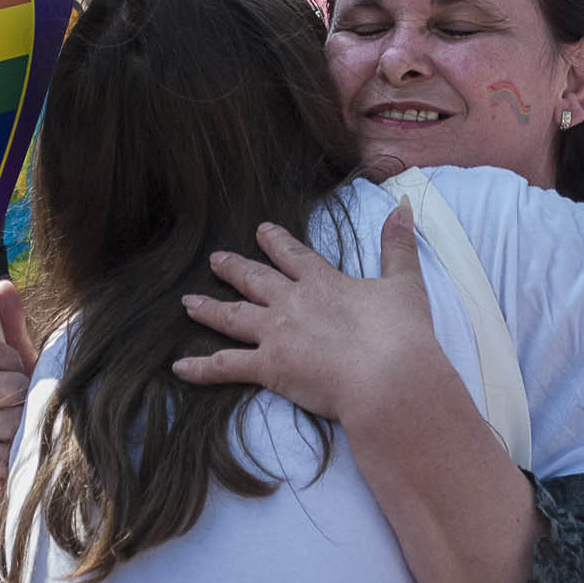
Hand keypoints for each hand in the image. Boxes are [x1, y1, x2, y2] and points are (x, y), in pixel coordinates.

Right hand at [0, 280, 36, 510]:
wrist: (20, 461)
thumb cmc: (18, 404)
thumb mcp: (18, 362)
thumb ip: (10, 325)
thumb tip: (1, 284)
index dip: (3, 355)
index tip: (10, 365)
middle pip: (1, 381)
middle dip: (21, 393)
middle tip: (16, 404)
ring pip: (7, 415)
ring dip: (23, 422)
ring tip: (17, 429)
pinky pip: (6, 446)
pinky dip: (18, 449)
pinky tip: (11, 452)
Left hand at [173, 199, 442, 426]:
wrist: (388, 377)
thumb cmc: (400, 334)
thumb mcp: (404, 282)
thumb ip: (398, 245)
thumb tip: (404, 205)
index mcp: (323, 282)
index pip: (293, 256)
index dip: (275, 242)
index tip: (261, 230)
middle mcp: (293, 303)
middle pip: (256, 280)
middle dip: (234, 268)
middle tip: (215, 260)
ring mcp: (276, 334)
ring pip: (234, 317)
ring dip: (210, 310)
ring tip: (188, 303)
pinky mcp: (268, 368)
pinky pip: (226, 366)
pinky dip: (201, 368)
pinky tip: (179, 368)